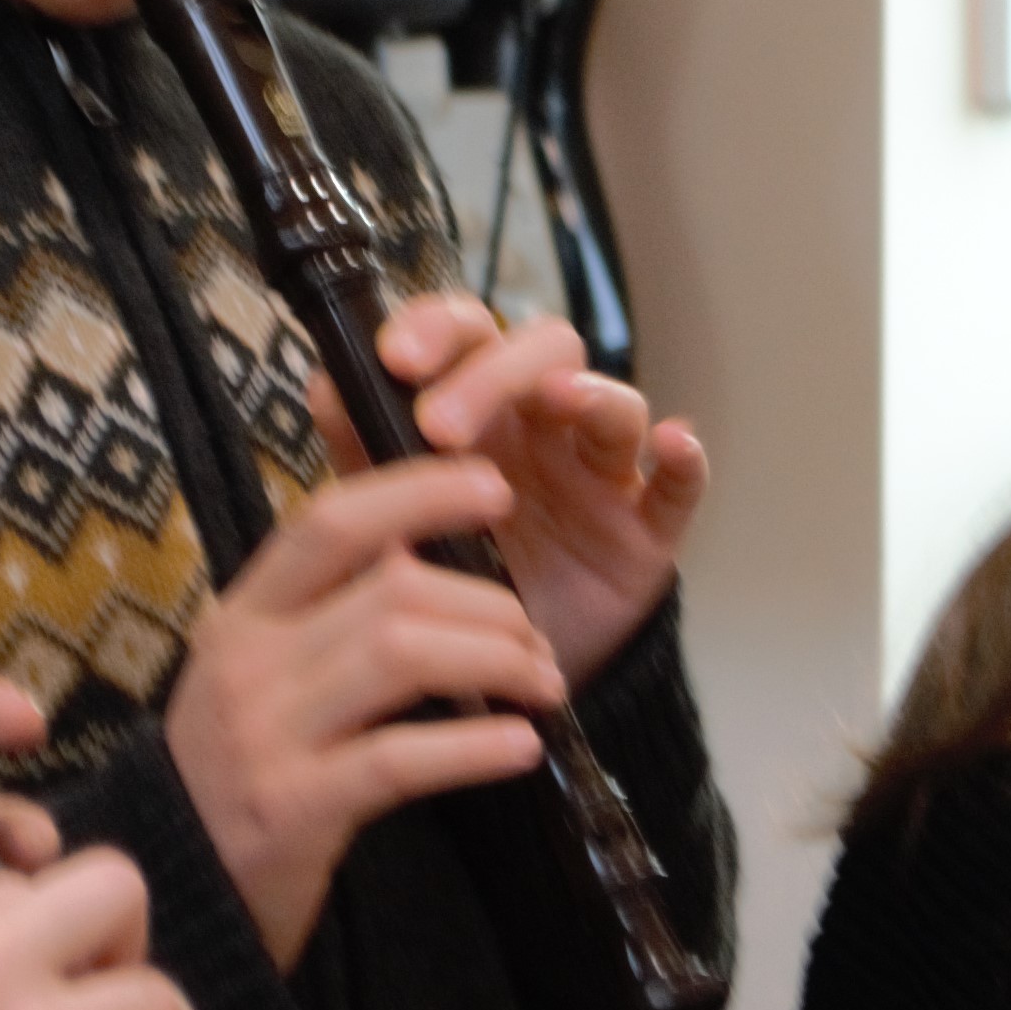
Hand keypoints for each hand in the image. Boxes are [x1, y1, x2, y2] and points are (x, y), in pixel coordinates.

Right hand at [166, 454, 558, 964]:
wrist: (172, 891)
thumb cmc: (238, 775)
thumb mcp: (260, 680)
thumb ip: (325, 617)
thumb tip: (424, 550)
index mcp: (240, 616)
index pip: (330, 522)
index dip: (418, 493)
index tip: (496, 487)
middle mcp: (244, 662)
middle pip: (390, 589)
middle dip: (487, 606)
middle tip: (538, 642)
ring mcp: (262, 734)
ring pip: (400, 653)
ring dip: (494, 661)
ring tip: (543, 686)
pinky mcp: (289, 808)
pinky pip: (398, 759)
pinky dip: (473, 747)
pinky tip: (522, 747)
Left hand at [373, 295, 707, 681]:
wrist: (490, 681)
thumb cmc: (447, 577)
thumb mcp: (396, 514)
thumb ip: (364, 449)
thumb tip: (325, 381)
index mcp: (477, 410)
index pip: (468, 334)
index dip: (437, 328)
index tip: (396, 357)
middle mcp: (543, 428)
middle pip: (544, 351)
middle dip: (495, 372)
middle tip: (442, 424)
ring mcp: (599, 476)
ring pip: (614, 404)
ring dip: (589, 392)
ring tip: (559, 399)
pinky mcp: (645, 533)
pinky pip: (679, 488)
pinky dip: (686, 461)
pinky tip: (675, 442)